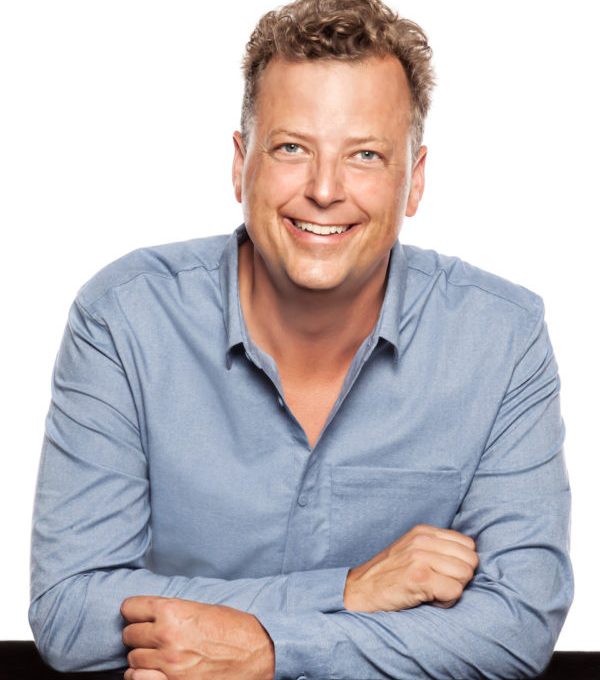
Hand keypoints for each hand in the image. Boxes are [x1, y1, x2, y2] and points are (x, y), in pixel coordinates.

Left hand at [121, 596, 274, 679]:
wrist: (257, 655)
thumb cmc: (234, 630)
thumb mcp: (203, 609)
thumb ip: (174, 612)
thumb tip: (152, 614)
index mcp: (173, 611)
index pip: (130, 608)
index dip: (134, 611)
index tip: (138, 615)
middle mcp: (166, 637)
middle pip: (129, 634)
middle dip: (139, 634)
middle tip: (152, 636)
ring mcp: (167, 665)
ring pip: (132, 659)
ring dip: (142, 657)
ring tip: (157, 655)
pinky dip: (141, 676)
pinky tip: (153, 672)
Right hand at [343, 524, 478, 611]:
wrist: (359, 591)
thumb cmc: (389, 576)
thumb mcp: (412, 551)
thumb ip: (437, 549)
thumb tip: (470, 560)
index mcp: (424, 531)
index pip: (468, 545)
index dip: (460, 564)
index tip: (442, 574)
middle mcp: (423, 540)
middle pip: (470, 560)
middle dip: (460, 578)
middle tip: (438, 586)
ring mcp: (420, 557)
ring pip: (465, 575)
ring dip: (453, 590)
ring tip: (431, 593)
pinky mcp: (419, 577)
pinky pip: (454, 591)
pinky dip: (445, 602)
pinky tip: (427, 600)